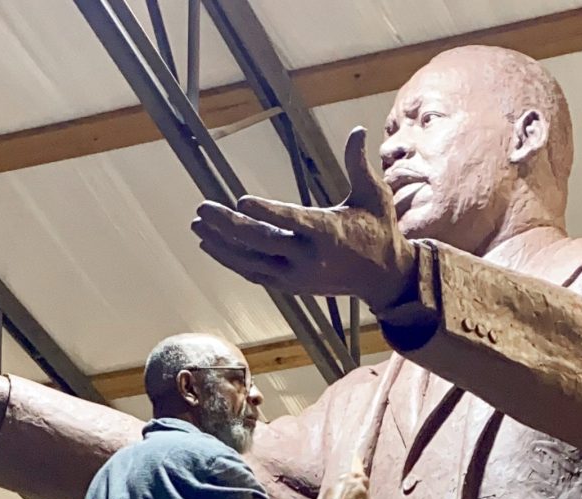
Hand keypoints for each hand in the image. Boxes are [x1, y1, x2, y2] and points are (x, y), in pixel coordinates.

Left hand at [191, 128, 415, 310]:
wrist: (383, 278)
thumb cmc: (379, 230)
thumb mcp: (374, 195)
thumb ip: (359, 164)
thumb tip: (357, 130)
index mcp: (330, 233)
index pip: (292, 221)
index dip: (267, 212)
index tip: (241, 199)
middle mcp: (309, 258)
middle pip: (262, 242)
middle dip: (229, 225)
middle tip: (203, 209)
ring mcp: (296, 276)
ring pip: (251, 262)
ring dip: (222, 244)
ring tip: (197, 226)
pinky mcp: (290, 285)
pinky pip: (254, 273)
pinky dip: (231, 260)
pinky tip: (211, 245)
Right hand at [313, 456, 370, 498]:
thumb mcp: (331, 490)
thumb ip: (341, 484)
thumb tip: (344, 487)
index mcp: (347, 477)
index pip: (356, 467)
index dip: (357, 464)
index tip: (358, 458)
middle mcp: (358, 483)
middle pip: (364, 480)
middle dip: (361, 484)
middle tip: (356, 490)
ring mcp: (364, 494)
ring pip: (365, 493)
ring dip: (360, 497)